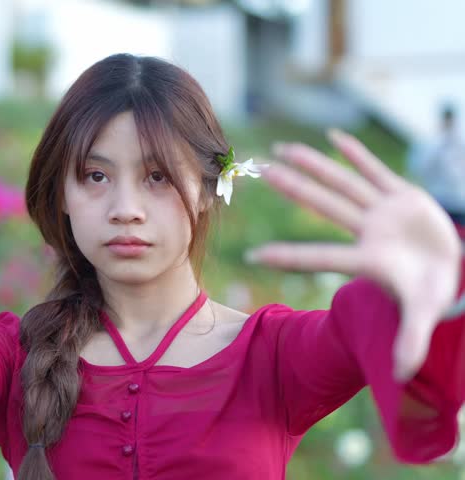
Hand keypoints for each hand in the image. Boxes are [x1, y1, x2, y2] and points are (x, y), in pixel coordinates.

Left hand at [246, 129, 462, 381]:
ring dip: (314, 164)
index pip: (321, 258)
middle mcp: (366, 232)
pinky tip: (333, 136)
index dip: (290, 257)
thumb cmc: (428, 293)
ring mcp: (381, 211)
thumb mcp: (422, 316)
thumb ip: (410, 341)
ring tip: (281, 149)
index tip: (252, 256)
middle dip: (294, 188)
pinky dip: (357, 154)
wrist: (448, 269)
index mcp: (367, 261)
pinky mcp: (401, 195)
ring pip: (342, 182)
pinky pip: (375, 170)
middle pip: (324, 205)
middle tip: (259, 172)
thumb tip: (401, 376)